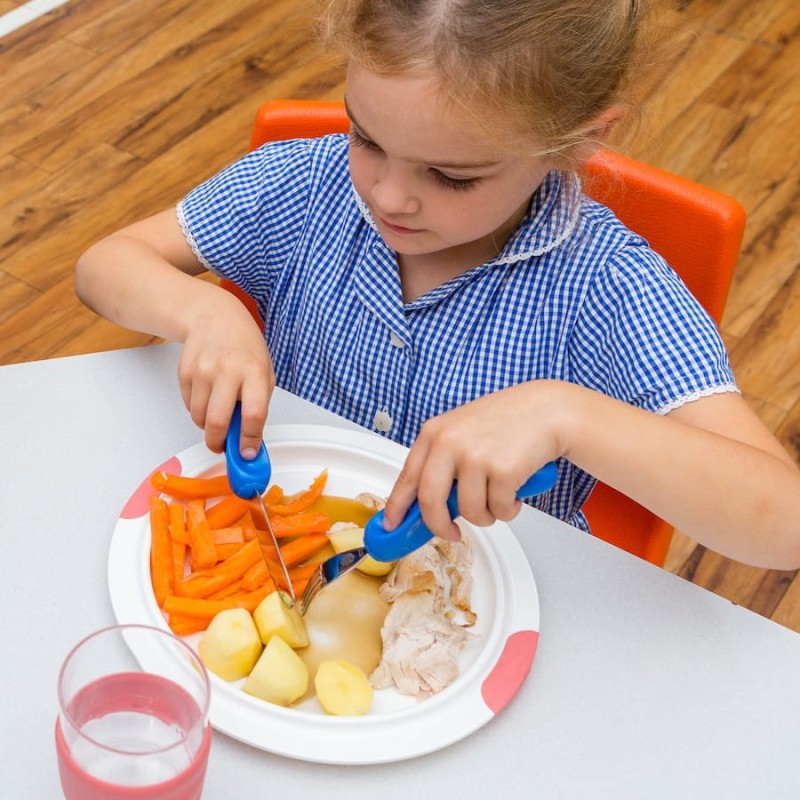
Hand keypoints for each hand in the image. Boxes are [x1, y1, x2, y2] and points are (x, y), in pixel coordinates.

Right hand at [177, 291, 275, 455]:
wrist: (214, 317)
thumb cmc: (244, 347)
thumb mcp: (264, 372)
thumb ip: (258, 405)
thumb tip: (251, 441)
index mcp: (254, 372)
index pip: (253, 415)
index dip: (249, 440)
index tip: (248, 454)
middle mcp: (227, 371)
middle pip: (218, 421)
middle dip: (219, 442)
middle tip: (223, 447)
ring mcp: (203, 370)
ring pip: (200, 417)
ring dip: (208, 426)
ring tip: (219, 412)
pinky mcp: (184, 372)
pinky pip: (189, 406)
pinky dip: (198, 410)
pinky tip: (208, 394)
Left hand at [381, 382, 563, 539]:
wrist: (547, 410)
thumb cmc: (506, 421)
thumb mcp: (462, 431)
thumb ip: (441, 462)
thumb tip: (424, 505)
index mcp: (434, 433)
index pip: (407, 478)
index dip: (397, 508)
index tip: (392, 526)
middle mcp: (449, 442)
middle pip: (430, 502)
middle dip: (439, 526)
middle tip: (451, 534)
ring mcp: (475, 456)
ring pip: (469, 512)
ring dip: (486, 516)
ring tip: (498, 497)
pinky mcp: (502, 470)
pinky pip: (498, 510)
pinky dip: (508, 510)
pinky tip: (515, 491)